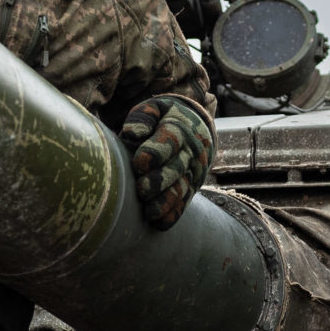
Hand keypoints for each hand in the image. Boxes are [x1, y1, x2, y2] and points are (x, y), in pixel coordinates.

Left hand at [119, 94, 213, 229]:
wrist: (197, 126)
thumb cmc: (165, 118)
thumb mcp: (154, 108)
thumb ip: (142, 117)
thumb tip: (132, 134)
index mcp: (178, 129)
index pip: (169, 141)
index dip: (154, 153)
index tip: (139, 163)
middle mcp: (189, 152)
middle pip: (176, 169)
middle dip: (158, 181)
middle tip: (141, 189)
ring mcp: (192, 172)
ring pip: (181, 189)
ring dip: (165, 202)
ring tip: (149, 211)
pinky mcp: (192, 187)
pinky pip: (184, 203)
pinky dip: (173, 214)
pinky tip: (158, 222)